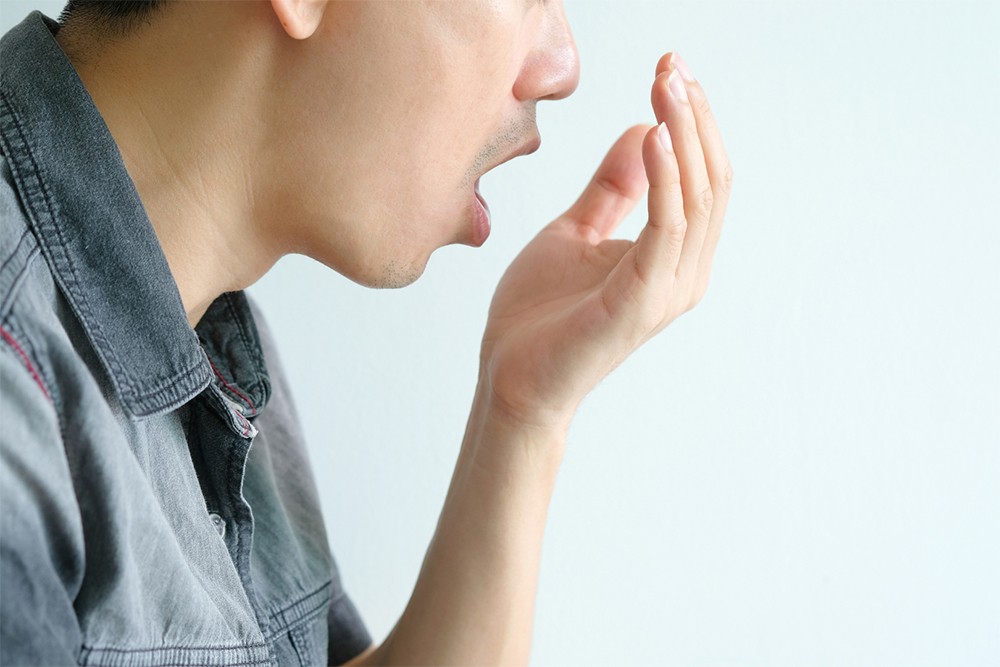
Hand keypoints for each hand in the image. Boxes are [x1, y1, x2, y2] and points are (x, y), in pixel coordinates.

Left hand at [480, 53, 732, 431]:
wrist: (512, 377)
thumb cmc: (540, 315)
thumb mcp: (577, 230)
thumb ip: (613, 188)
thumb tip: (642, 131)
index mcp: (672, 256)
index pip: (702, 177)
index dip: (692, 122)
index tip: (669, 69)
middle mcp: (684, 271)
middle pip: (711, 180)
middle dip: (694, 117)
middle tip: (672, 65)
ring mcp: (669, 289)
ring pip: (698, 198)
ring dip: (684, 135)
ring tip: (666, 85)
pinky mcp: (644, 302)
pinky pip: (667, 228)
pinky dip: (665, 178)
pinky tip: (652, 136)